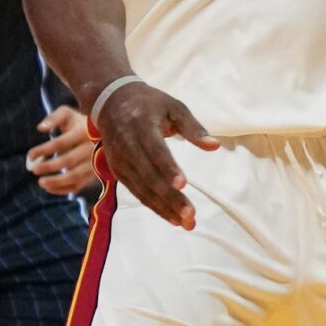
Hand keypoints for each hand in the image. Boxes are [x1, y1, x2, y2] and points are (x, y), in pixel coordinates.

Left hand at [26, 104, 97, 196]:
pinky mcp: (94, 174)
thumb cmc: (79, 123)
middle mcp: (91, 148)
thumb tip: (40, 128)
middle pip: (68, 161)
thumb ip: (54, 118)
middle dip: (49, 167)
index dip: (44, 150)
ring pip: (74, 176)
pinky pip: (78, 185)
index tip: (30, 155)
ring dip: (56, 182)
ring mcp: (95, 163)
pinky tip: (50, 187)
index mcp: (84, 132)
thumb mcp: (68, 114)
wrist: (104, 134)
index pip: (60, 143)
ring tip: (41, 182)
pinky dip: (63, 189)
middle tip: (34, 169)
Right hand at [96, 79, 218, 229]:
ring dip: (163, 208)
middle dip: (169, 198)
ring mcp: (120, 161)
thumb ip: (193, 128)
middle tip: (190, 215)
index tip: (183, 184)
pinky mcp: (118, 171)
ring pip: (142, 189)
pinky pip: (137, 192)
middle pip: (149, 176)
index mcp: (141, 126)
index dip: (167, 168)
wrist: (110, 101)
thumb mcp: (173, 107)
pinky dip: (153, 207)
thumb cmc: (149, 104)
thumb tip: (214, 146)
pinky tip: (171, 218)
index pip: (155, 150)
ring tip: (186, 223)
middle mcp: (127, 146)